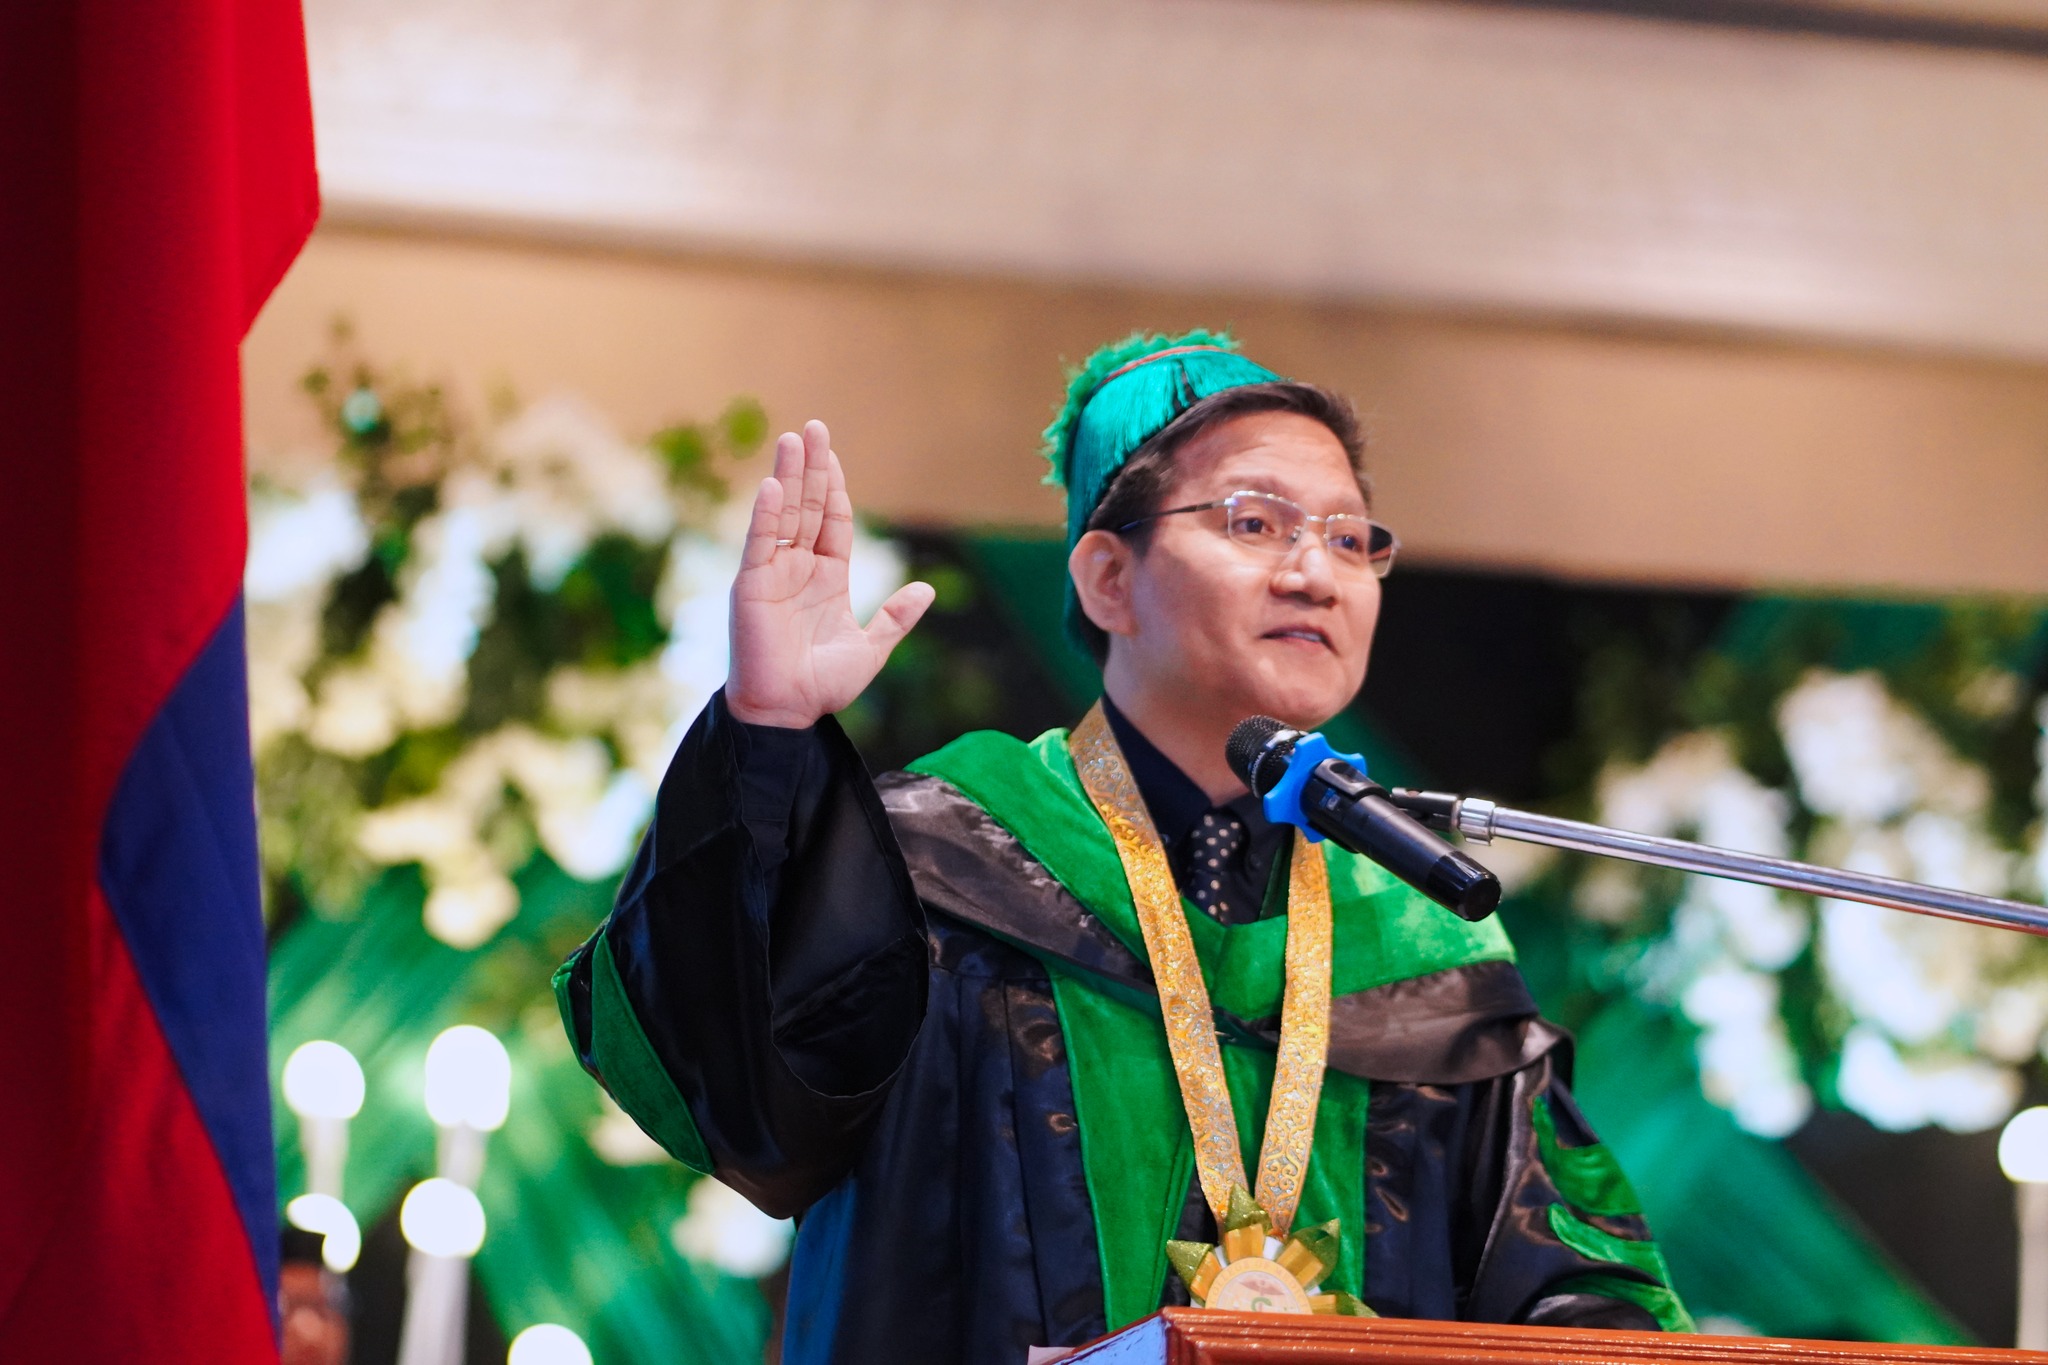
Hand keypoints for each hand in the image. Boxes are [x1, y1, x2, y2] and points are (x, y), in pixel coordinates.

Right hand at [725, 420, 935, 728]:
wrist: (788, 713)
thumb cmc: (822, 686)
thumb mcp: (872, 648)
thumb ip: (896, 618)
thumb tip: (927, 589)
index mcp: (827, 579)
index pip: (833, 522)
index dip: (837, 488)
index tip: (836, 455)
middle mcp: (798, 569)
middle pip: (808, 507)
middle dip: (813, 468)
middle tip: (815, 427)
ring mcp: (773, 574)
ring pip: (784, 515)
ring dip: (789, 476)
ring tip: (793, 439)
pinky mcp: (752, 587)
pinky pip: (760, 543)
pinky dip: (766, 514)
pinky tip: (774, 485)